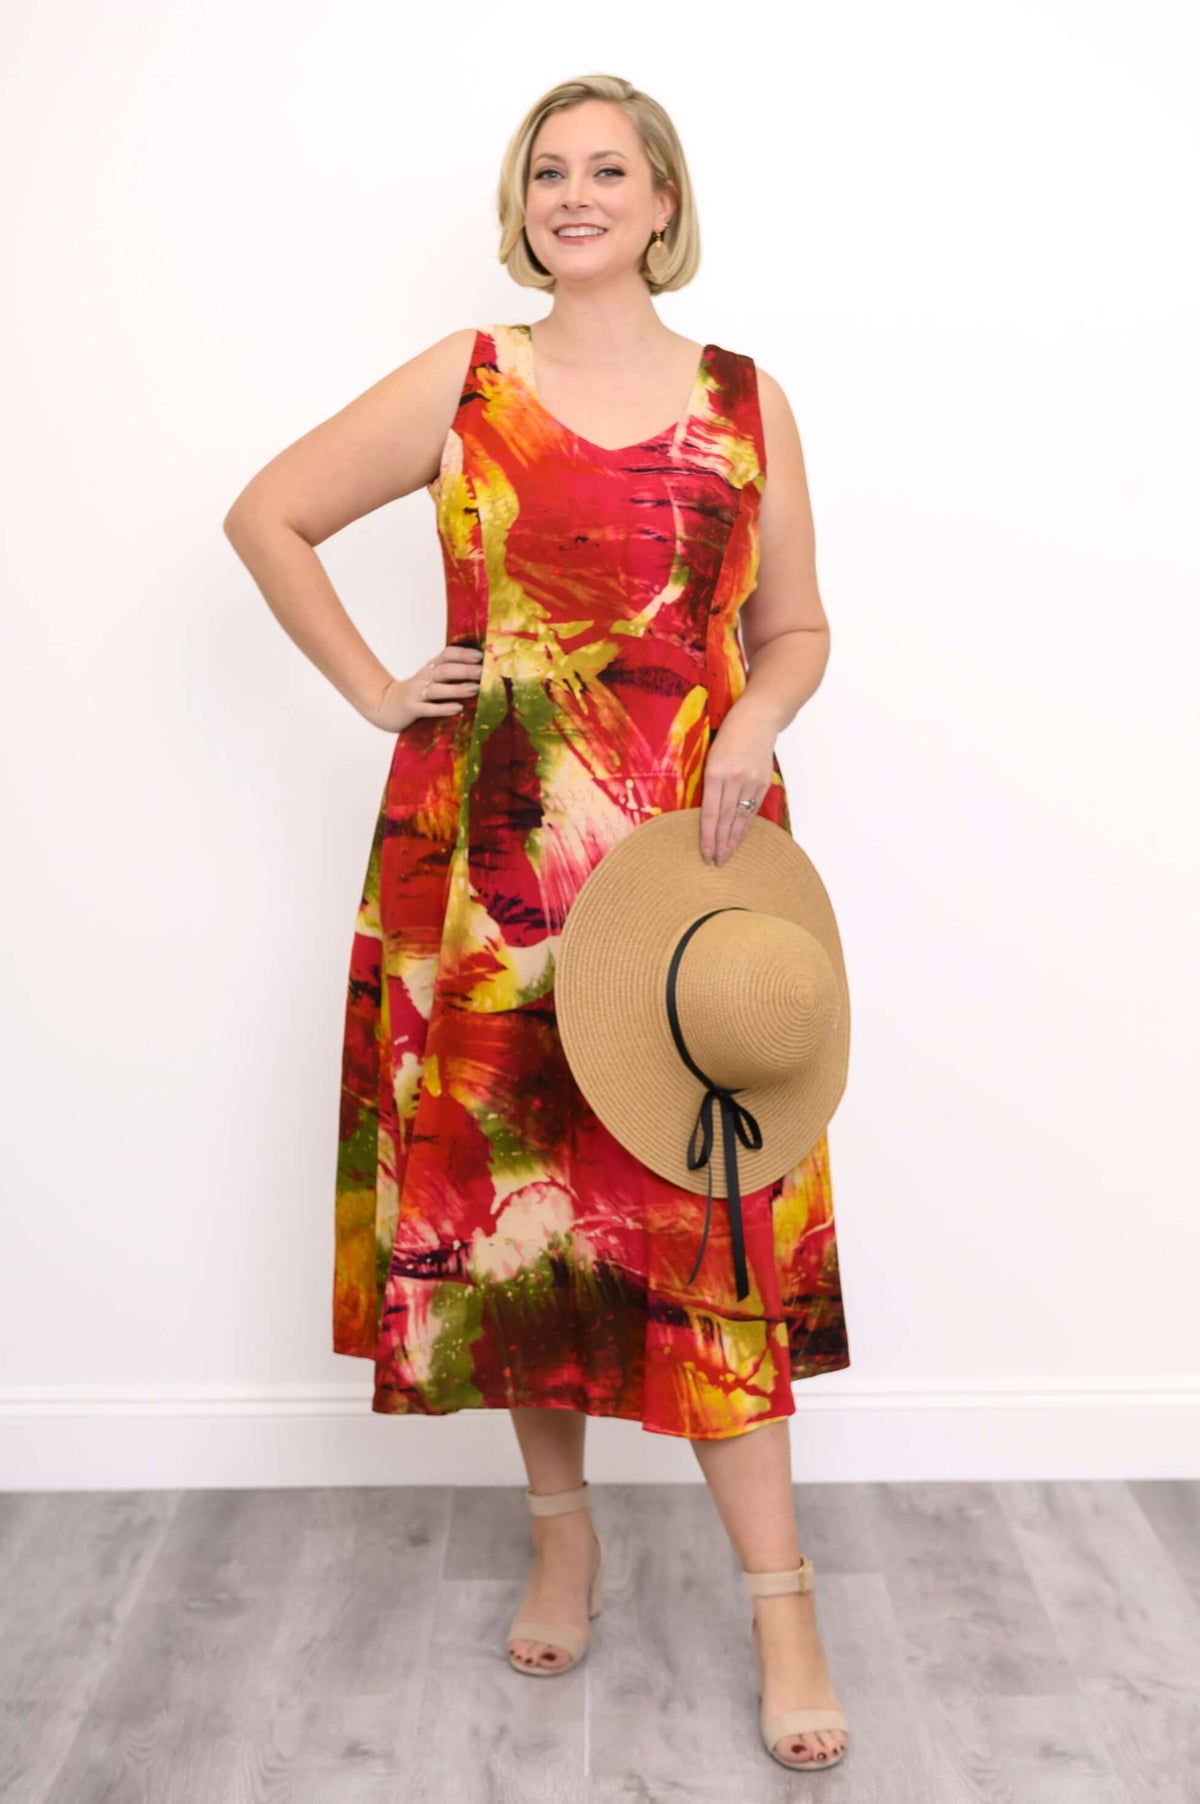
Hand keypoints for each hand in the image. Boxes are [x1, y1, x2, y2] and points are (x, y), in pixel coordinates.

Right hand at [369, 642, 483, 731]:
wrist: (385, 706)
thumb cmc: (416, 694)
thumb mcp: (430, 680)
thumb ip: (450, 676)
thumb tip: (481, 675)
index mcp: (430, 668)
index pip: (447, 655)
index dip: (463, 653)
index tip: (481, 656)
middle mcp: (423, 677)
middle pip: (444, 670)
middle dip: (464, 670)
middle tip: (482, 672)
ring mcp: (416, 693)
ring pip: (437, 689)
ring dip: (456, 688)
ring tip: (475, 689)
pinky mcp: (411, 709)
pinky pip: (427, 709)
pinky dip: (442, 708)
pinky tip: (457, 709)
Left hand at [700, 701, 776, 865]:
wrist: (758, 718)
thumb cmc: (728, 733)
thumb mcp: (710, 755)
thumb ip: (708, 782)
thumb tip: (703, 812)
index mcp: (715, 772)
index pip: (710, 813)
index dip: (707, 837)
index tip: (705, 854)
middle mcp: (734, 779)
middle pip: (725, 820)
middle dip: (720, 844)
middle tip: (715, 863)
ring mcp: (751, 782)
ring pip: (740, 818)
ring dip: (733, 840)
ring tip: (727, 857)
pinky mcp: (764, 782)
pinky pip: (753, 810)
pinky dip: (745, 826)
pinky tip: (740, 838)